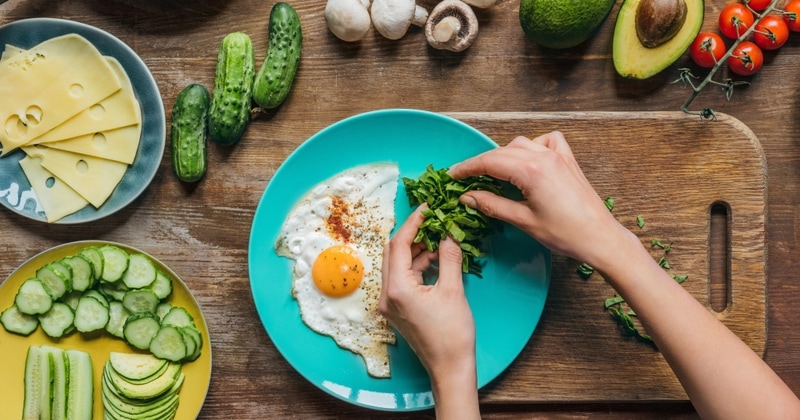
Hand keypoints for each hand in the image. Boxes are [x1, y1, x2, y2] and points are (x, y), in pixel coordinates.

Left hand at [379, 206, 479, 418]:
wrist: (449, 368)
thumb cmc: (453, 334)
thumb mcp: (453, 290)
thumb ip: (448, 257)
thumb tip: (449, 232)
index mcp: (397, 289)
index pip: (398, 244)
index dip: (413, 222)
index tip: (428, 208)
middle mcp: (386, 295)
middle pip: (392, 252)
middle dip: (411, 234)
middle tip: (432, 220)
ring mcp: (390, 303)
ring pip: (396, 264)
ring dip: (414, 249)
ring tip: (438, 238)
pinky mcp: (397, 309)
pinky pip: (401, 278)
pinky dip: (415, 265)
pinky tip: (434, 258)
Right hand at [448, 131, 633, 271]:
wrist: (600, 237)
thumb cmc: (565, 234)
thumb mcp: (523, 221)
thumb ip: (493, 205)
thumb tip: (468, 197)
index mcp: (531, 171)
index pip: (490, 162)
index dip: (467, 168)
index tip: (452, 174)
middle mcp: (544, 156)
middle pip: (502, 152)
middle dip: (481, 163)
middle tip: (465, 177)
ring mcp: (558, 156)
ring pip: (521, 144)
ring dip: (504, 155)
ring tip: (494, 173)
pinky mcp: (569, 161)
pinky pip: (547, 141)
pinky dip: (534, 146)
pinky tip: (529, 160)